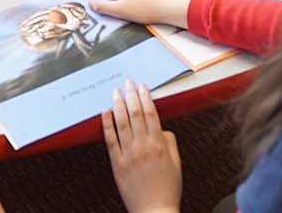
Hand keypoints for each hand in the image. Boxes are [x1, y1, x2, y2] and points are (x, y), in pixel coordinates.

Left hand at [104, 81, 181, 212]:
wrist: (155, 211)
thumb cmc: (168, 189)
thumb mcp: (176, 163)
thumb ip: (170, 143)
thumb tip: (162, 129)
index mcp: (159, 145)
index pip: (151, 114)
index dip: (145, 97)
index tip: (142, 86)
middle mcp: (143, 146)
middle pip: (135, 114)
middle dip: (131, 95)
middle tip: (128, 82)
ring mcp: (129, 154)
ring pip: (122, 123)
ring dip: (118, 104)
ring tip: (116, 92)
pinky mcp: (117, 164)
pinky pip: (111, 140)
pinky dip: (107, 124)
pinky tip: (105, 113)